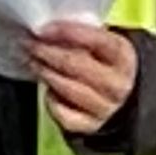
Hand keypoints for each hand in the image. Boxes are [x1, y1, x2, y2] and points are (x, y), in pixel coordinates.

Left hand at [27, 21, 138, 135]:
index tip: (45, 29)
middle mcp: (118, 83)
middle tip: (31, 45)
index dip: (69, 33)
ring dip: (46, 73)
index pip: (98, 41)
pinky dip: (52, 101)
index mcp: (124, 58)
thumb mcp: (104, 47)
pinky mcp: (91, 125)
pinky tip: (49, 91)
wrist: (124, 99)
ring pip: (69, 89)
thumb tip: (51, 31)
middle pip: (78, 65)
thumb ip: (83, 38)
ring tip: (34, 62)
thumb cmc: (107, 67)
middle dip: (49, 53)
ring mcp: (106, 107)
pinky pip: (65, 114)